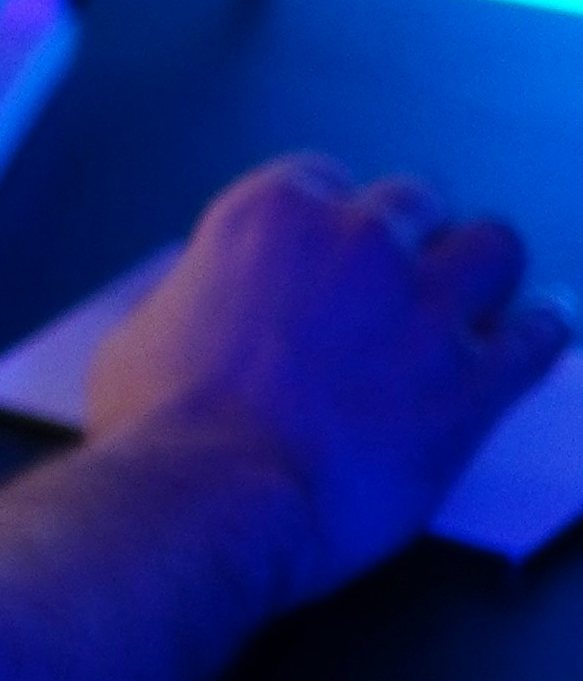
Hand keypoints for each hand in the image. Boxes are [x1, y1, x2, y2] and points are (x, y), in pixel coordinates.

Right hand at [83, 154, 568, 591]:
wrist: (206, 500)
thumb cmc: (157, 431)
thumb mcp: (141, 335)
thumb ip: (193, 302)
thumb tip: (200, 309)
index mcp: (271, 214)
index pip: (326, 180)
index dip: (331, 223)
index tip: (330, 255)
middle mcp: (357, 241)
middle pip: (416, 202)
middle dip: (410, 241)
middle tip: (398, 283)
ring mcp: (424, 307)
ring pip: (494, 246)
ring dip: (482, 272)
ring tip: (475, 301)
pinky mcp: (473, 381)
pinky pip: (539, 335)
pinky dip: (537, 336)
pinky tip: (531, 341)